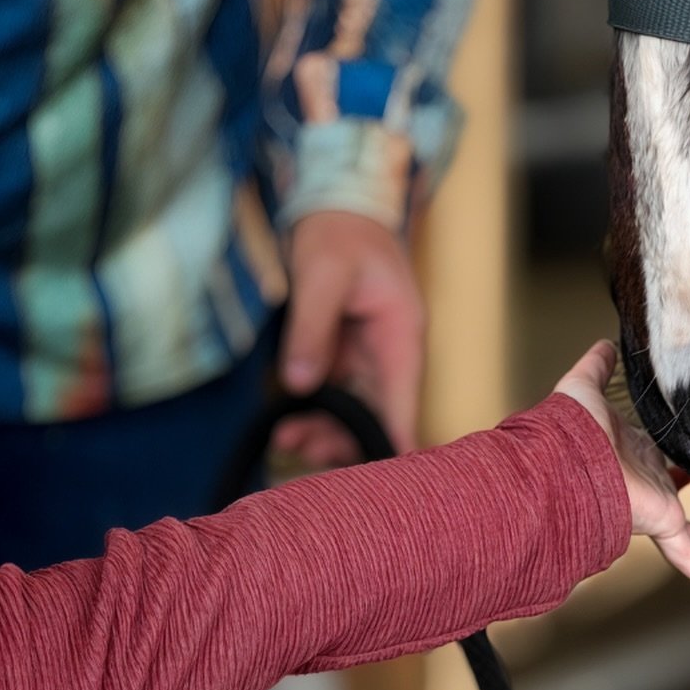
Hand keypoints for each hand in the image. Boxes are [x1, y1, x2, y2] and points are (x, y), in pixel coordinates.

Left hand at [277, 211, 425, 464]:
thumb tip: (300, 384)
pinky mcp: (344, 356)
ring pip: (353, 412)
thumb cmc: (340, 232)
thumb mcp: (323, 273)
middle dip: (344, 441)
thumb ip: (312, 328)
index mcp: (401, 337)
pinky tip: (286, 423)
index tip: (388, 485)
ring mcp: (367, 358)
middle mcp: (389, 356)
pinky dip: (313, 412)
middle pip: (377, 416)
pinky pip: (333, 396)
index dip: (396, 444)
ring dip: (325, 430)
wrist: (338, 204)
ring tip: (285, 439)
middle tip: (301, 451)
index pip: (403, 403)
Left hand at [556, 342, 689, 599]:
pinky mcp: (662, 527)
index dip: (685, 476)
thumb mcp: (586, 388)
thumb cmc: (568, 431)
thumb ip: (598, 367)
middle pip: (686, 517)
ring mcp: (657, 513)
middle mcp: (650, 491)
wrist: (563, 460)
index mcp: (637, 463)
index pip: (667, 473)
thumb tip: (604, 344)